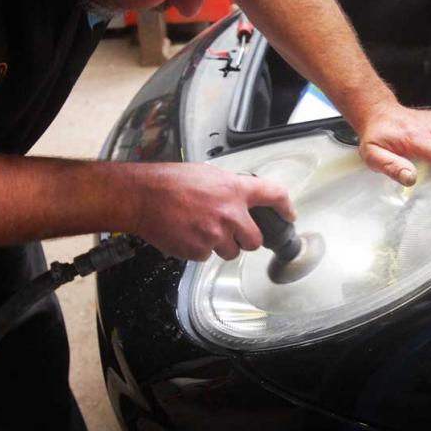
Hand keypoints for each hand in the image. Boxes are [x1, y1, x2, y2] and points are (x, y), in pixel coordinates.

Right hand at [129, 163, 294, 260]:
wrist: (142, 197)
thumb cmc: (169, 182)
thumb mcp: (207, 174)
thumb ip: (228, 188)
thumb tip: (239, 198)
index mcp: (234, 190)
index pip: (274, 195)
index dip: (285, 207)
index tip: (288, 215)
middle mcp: (230, 213)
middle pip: (255, 240)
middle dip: (245, 239)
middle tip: (230, 232)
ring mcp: (215, 235)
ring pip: (231, 252)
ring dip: (221, 245)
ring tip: (200, 229)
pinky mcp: (199, 250)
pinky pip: (207, 256)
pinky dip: (199, 249)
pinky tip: (187, 234)